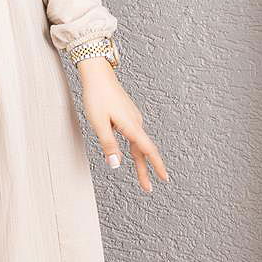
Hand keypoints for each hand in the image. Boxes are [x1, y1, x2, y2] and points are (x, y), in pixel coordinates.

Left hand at [76, 58, 169, 193]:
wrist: (98, 74)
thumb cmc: (97, 96)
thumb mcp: (99, 123)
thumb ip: (108, 144)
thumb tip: (115, 164)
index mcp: (131, 126)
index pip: (147, 150)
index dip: (156, 166)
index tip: (164, 178)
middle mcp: (135, 122)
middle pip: (143, 150)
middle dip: (146, 170)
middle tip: (148, 187)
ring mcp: (133, 117)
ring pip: (138, 143)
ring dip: (140, 160)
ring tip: (141, 176)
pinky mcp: (128, 114)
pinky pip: (134, 135)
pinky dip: (136, 147)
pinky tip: (133, 151)